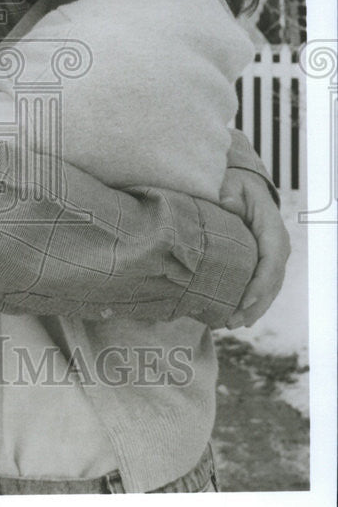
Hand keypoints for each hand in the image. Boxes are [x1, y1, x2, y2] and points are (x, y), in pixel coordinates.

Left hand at [219, 169, 290, 328]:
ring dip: (254, 309)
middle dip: (254, 305)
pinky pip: (265, 285)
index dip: (259, 284)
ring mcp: (275, 255)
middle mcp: (279, 245)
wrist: (247, 184)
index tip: (243, 301)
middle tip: (231, 322)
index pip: (270, 261)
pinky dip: (255, 302)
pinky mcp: (267, 261)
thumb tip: (228, 205)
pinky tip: (241, 316)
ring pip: (270, 288)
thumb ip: (230, 193)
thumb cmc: (237, 184)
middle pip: (271, 281)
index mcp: (272, 229)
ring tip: (232, 324)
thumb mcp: (232, 183)